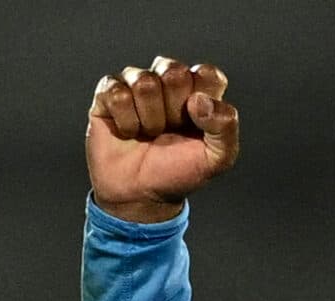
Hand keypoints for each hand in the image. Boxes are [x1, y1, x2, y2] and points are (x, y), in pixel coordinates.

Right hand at [87, 56, 238, 223]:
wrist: (141, 194)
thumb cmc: (180, 172)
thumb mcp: (218, 159)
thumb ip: (226, 127)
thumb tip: (199, 100)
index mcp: (200, 91)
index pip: (207, 73)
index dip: (202, 99)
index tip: (197, 123)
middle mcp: (168, 81)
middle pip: (174, 72)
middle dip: (174, 110)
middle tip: (171, 130)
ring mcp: (137, 84)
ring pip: (144, 82)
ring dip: (150, 119)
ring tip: (150, 133)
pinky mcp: (108, 92)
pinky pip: (117, 93)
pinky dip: (126, 122)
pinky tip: (129, 132)